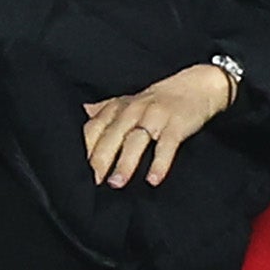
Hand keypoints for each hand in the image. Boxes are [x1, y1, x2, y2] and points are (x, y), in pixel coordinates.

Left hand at [80, 62, 234, 188]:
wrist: (196, 86)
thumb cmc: (157, 100)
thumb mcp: (128, 102)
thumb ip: (103, 111)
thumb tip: (78, 115)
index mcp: (118, 107)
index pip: (95, 127)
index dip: (84, 148)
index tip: (74, 170)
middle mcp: (133, 110)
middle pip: (112, 136)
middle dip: (100, 159)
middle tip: (92, 181)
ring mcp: (155, 117)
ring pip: (136, 140)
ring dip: (126, 163)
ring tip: (116, 183)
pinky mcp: (176, 125)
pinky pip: (166, 145)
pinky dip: (160, 163)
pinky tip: (153, 179)